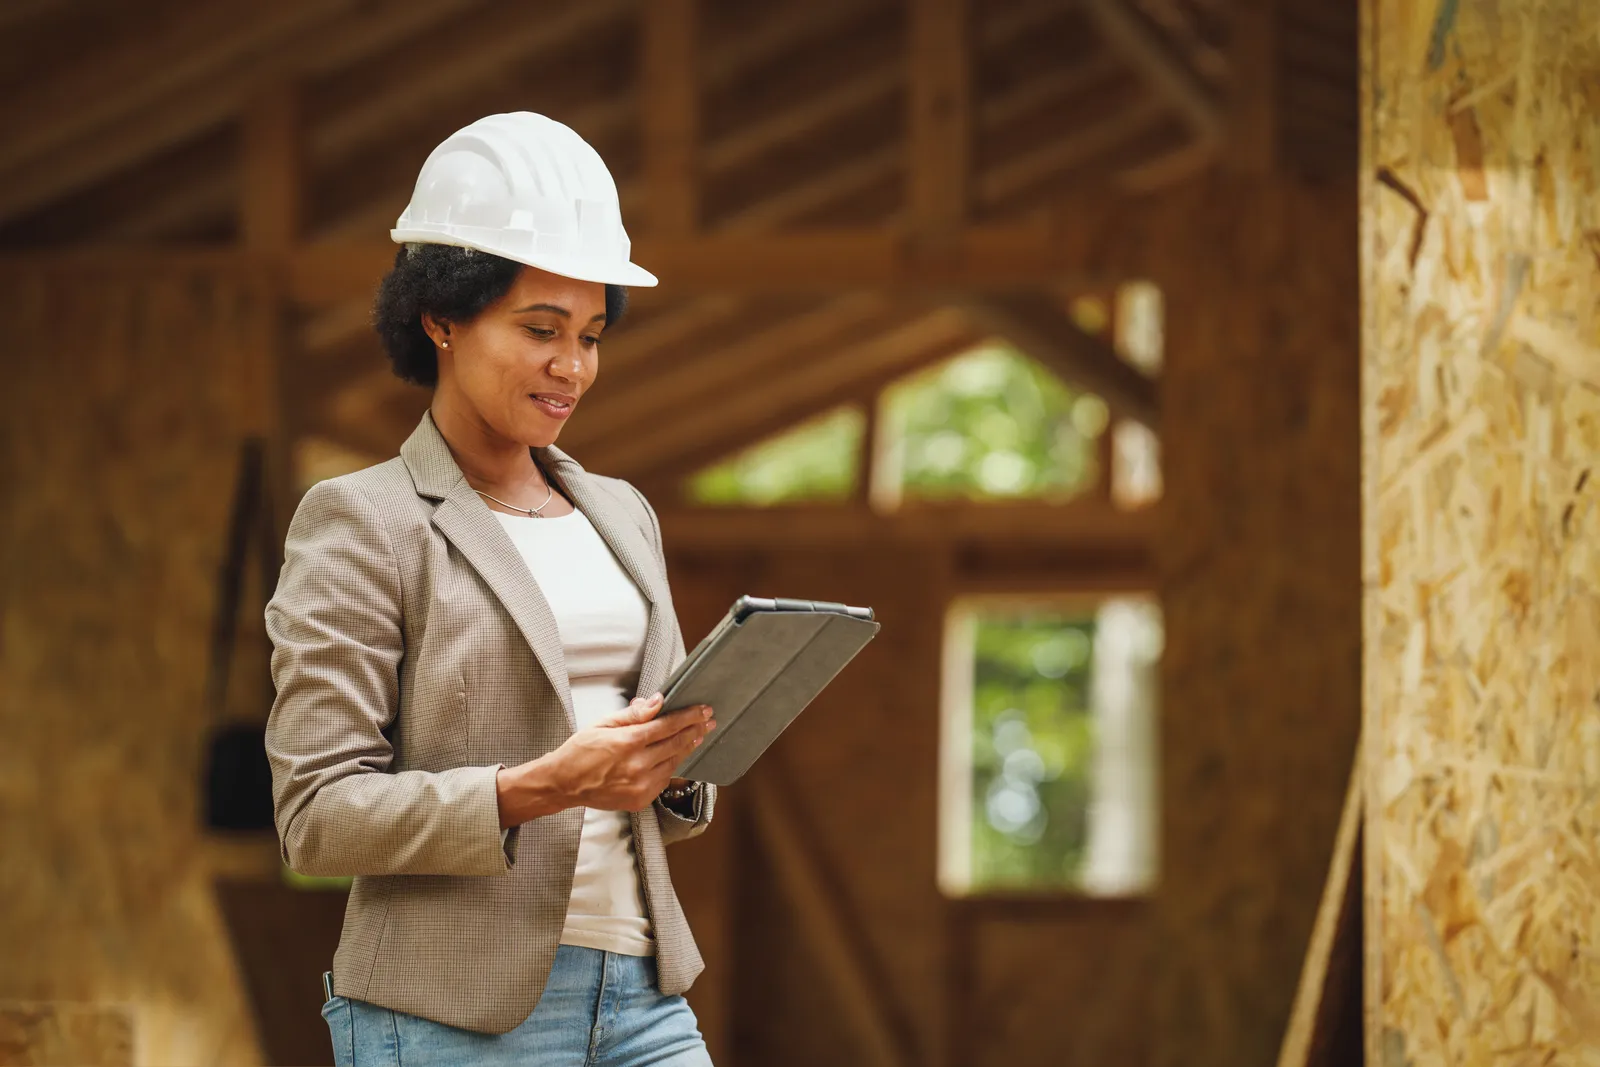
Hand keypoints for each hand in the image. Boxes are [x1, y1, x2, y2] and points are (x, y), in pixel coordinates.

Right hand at [508, 694, 714, 817]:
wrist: (563, 783)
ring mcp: (640, 785)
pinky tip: (675, 757)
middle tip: (709, 721)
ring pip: (674, 763)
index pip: (668, 726)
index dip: (689, 717)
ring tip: (697, 736)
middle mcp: (637, 766)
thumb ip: (634, 714)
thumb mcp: (604, 724)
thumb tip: (657, 702)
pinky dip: (671, 767)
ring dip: (687, 748)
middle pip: (676, 744)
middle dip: (695, 730)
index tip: (703, 710)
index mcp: (628, 742)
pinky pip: (664, 781)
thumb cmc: (580, 751)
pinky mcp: (640, 800)